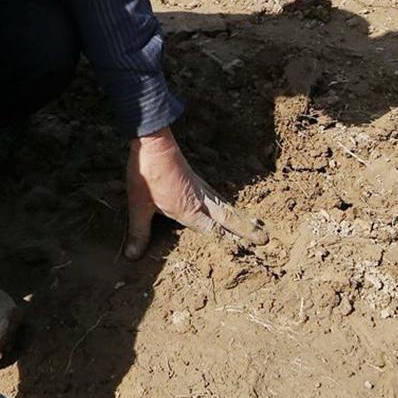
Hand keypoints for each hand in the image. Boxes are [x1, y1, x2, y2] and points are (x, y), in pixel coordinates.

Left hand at [123, 126, 267, 259]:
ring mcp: (200, 188)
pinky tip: (227, 206)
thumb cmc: (147, 173)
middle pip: (228, 218)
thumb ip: (139, 233)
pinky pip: (218, 197)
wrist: (153, 141)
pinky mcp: (196, 180)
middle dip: (245, 229)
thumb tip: (133, 256)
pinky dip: (228, 205)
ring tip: (256, 224)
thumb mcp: (139, 206)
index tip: (246, 252)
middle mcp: (200, 200)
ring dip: (240, 217)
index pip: (213, 231)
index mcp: (189, 210)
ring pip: (225, 206)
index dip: (229, 242)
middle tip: (264, 238)